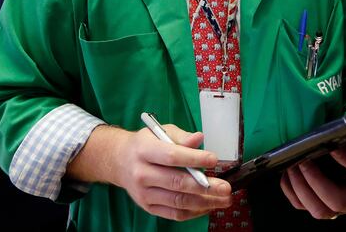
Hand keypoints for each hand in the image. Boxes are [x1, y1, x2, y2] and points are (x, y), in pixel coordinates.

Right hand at [70, 124, 232, 220]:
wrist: (120, 161)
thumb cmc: (146, 144)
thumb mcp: (161, 132)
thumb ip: (182, 137)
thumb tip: (199, 139)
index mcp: (144, 150)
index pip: (171, 156)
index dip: (194, 159)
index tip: (214, 159)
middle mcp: (141, 173)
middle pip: (177, 183)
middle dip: (205, 187)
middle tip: (226, 187)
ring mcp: (144, 194)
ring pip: (178, 201)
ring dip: (204, 202)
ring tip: (223, 199)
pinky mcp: (148, 207)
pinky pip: (174, 214)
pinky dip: (194, 211)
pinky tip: (209, 206)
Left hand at [280, 130, 345, 219]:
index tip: (334, 149)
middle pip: (338, 201)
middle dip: (317, 181)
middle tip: (304, 161)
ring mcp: (341, 207)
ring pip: (319, 210)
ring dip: (302, 189)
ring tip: (292, 167)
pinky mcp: (324, 207)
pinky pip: (303, 206)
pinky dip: (291, 191)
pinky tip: (287, 174)